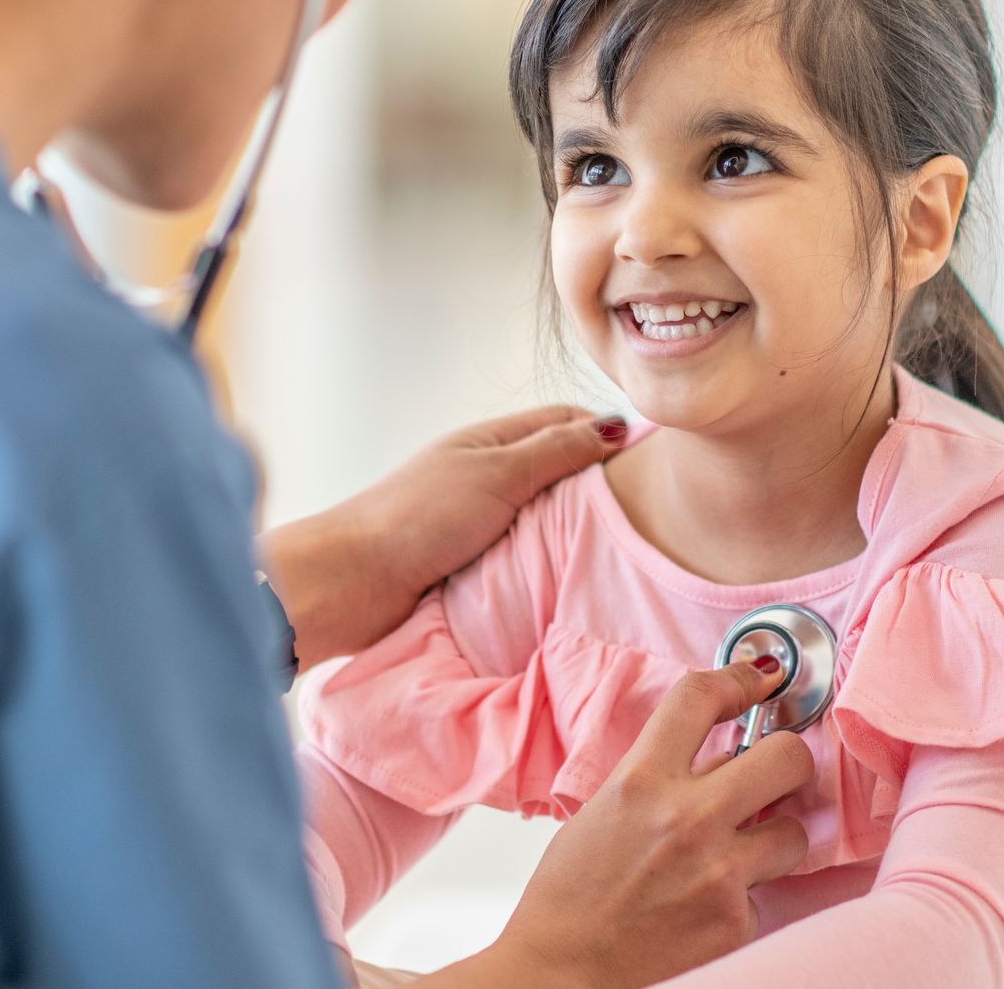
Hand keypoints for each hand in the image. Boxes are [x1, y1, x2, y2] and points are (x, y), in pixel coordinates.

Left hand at [259, 406, 627, 669]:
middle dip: (595, 486)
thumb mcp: (498, 474)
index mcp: (491, 440)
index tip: (650, 461)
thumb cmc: (419, 518)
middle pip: (556, 470)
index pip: (564, 422)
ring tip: (616, 550)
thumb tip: (615, 425)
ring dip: (569, 529)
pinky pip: (522, 554)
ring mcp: (475, 519)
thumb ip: (556, 451)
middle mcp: (485, 474)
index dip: (605, 434)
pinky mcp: (470, 562)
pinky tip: (571, 579)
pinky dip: (545, 561)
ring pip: (541, 516)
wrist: (353, 581)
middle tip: (645, 512)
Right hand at [424, 660, 815, 988]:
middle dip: (789, 760)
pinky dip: (746, 898)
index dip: (739, 678)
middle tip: (776, 774)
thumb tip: (720, 756)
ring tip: (739, 854)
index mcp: (640, 780)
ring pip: (796, 833)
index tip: (758, 680)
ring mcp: (717, 873)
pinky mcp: (734, 923)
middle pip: (787, 755)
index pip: (700, 698)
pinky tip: (709, 906)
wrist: (560, 971)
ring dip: (775, 839)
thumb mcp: (605, 810)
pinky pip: (768, 895)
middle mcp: (686, 818)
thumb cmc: (571, 893)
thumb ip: (661, 776)